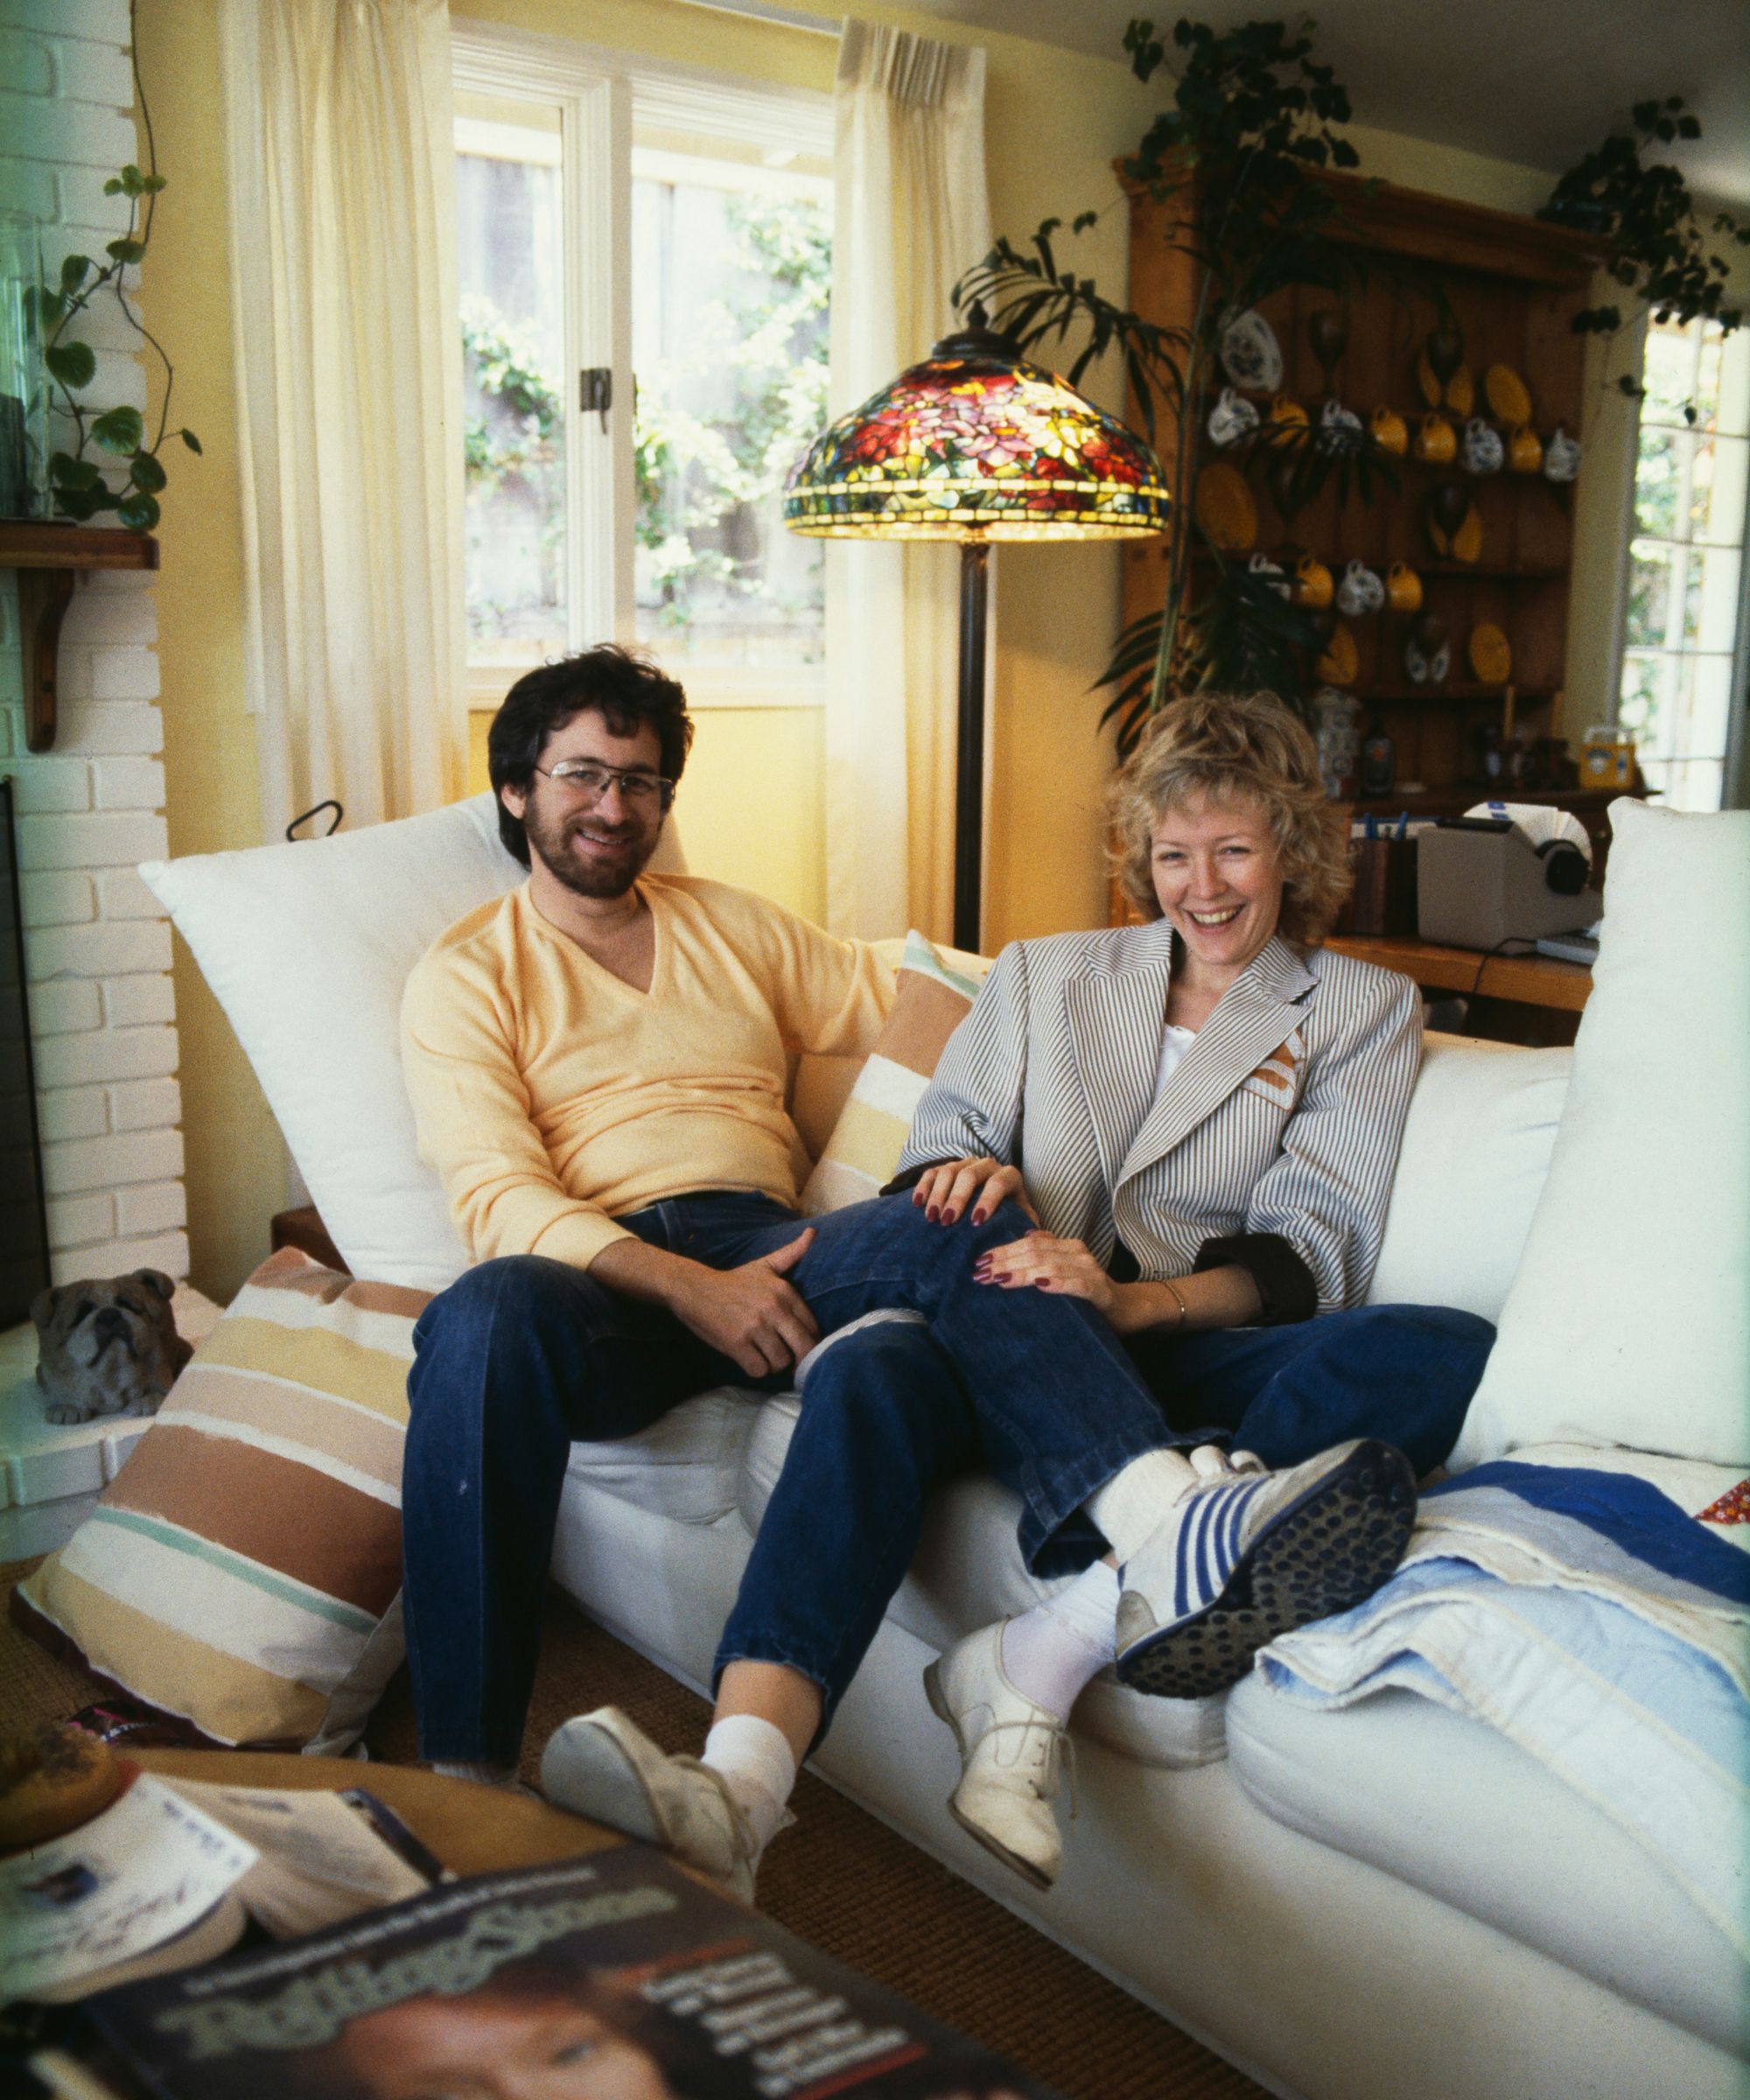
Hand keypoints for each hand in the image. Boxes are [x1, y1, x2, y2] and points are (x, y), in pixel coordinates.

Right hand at [669, 1230, 818, 1378]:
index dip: (808, 1341)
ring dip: (773, 1365)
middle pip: (803, 1348)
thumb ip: (792, 1253)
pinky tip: (749, 1359)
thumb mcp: (765, 1265)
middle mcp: (773, 1309)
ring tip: (763, 1355)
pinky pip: (759, 1369)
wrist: (693, 1288)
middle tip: (787, 1360)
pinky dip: (756, 1369)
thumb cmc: (733, 1281)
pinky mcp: (736, 1344)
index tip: (797, 1344)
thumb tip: (813, 1232)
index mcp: (784, 1292)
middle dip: (797, 1359)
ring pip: (780, 1362)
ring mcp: (754, 1327)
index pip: (812, 1328)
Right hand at [911, 1157, 1038, 1227]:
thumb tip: (1034, 1238)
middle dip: (958, 1198)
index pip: (999, 1182)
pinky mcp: (946, 1168)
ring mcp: (965, 1164)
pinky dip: (923, 1186)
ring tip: (931, 1217)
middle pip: (970, 1174)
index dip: (987, 1200)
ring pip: (949, 1171)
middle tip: (947, 1222)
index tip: (975, 1222)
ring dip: (938, 1195)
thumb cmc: (1008, 1217)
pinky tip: (917, 1204)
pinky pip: (932, 1172)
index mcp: (1009, 1177)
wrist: (992, 1206)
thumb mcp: (1021, 1220)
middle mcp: (987, 1166)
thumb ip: (1027, 1227)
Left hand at [974, 1231, 1118, 1319]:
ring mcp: (1089, 1270)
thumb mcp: (1064, 1270)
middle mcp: (1077, 1253)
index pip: (1028, 1244)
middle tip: (981, 1274)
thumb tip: (1024, 1237)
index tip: (979, 1263)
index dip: (1002, 1251)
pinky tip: (1041, 1286)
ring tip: (1000, 1280)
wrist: (1127, 1309)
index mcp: (1066, 1246)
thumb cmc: (1088, 1293)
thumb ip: (1047, 1253)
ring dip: (1022, 1273)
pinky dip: (1058, 1284)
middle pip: (1034, 1253)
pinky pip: (1077, 1284)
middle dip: (1005, 1263)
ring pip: (1050, 1265)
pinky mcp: (1099, 1290)